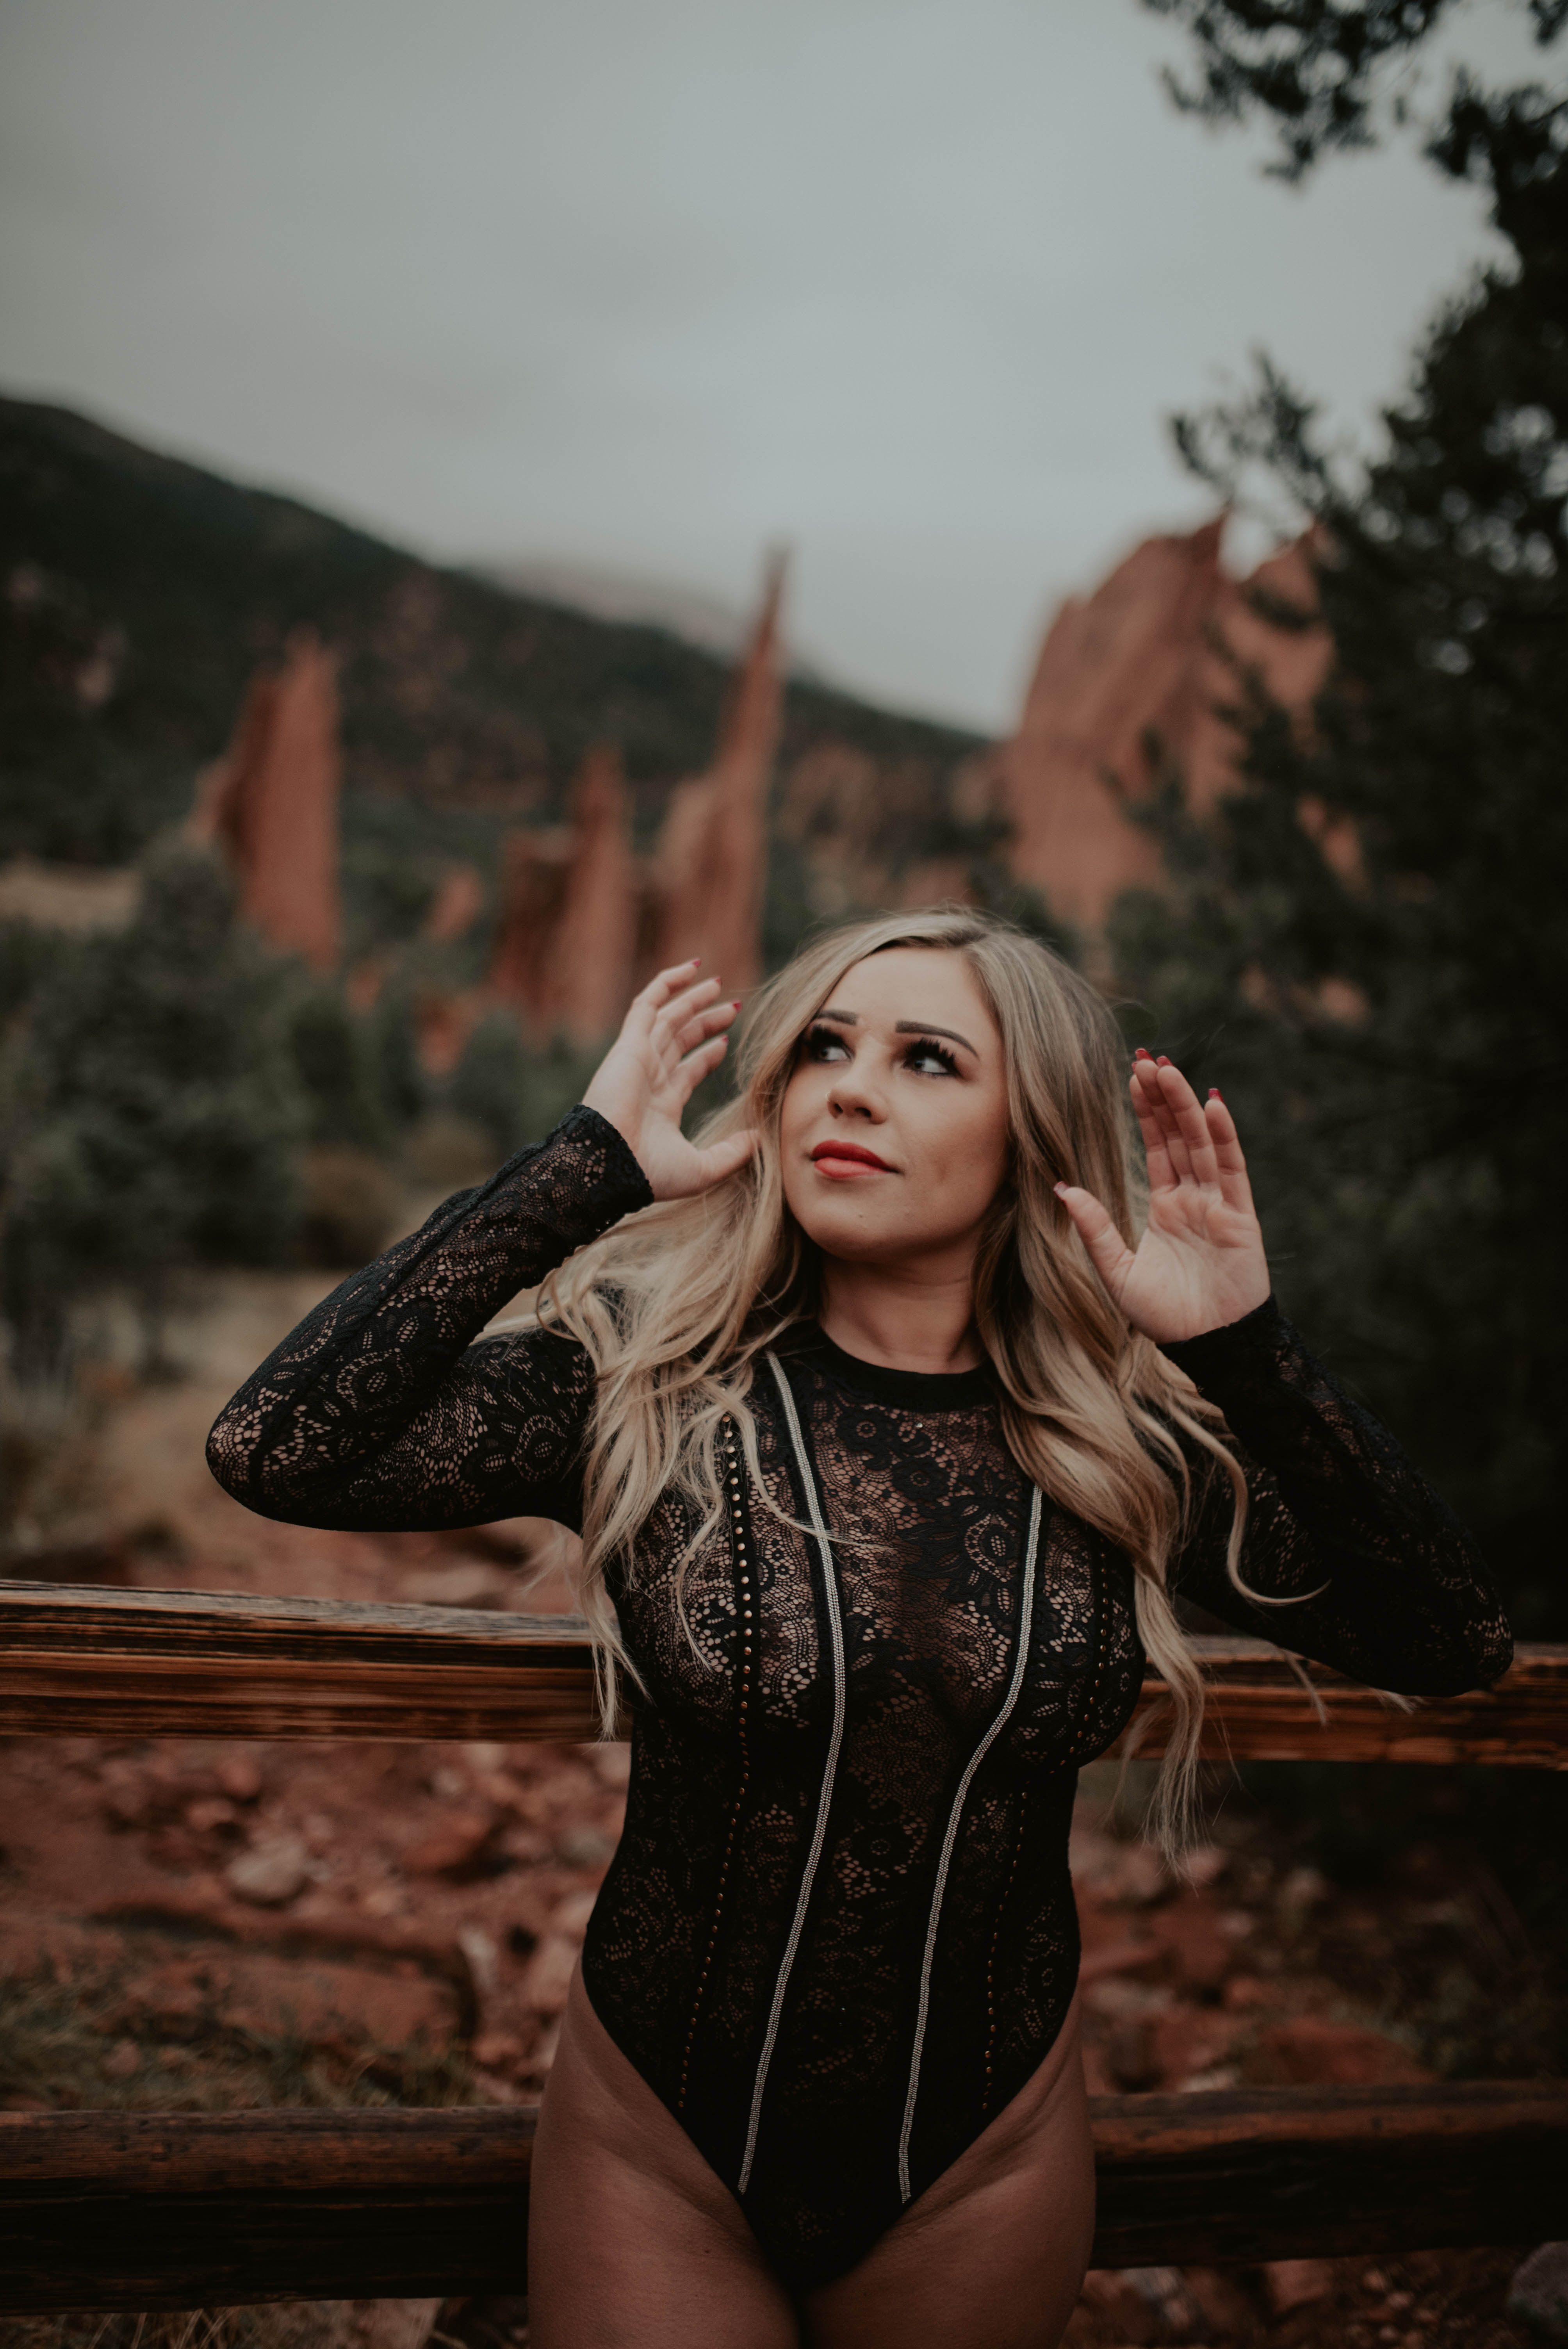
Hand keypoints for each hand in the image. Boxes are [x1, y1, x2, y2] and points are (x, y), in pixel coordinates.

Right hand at [581, 960, 758, 1202]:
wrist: (609, 1165)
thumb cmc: (648, 1172)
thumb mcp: (701, 1169)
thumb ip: (732, 1154)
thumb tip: (759, 1139)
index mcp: (662, 1105)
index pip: (687, 1070)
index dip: (707, 1055)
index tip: (726, 1042)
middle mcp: (649, 1078)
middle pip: (680, 1039)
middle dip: (705, 1021)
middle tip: (732, 1006)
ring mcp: (638, 1059)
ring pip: (668, 1018)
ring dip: (693, 999)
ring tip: (718, 984)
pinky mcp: (629, 1045)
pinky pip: (647, 1004)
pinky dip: (667, 984)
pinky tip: (692, 970)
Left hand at [1053, 1053, 1269, 1345]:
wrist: (1206, 1346)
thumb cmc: (1163, 1317)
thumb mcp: (1116, 1271)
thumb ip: (1094, 1228)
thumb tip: (1061, 1188)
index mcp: (1166, 1208)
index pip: (1156, 1147)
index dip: (1146, 1111)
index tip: (1132, 1074)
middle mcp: (1193, 1199)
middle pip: (1178, 1136)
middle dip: (1164, 1097)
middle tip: (1147, 1057)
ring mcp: (1219, 1205)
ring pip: (1201, 1144)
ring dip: (1185, 1106)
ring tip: (1168, 1069)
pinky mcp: (1240, 1217)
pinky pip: (1231, 1170)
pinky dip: (1222, 1137)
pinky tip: (1211, 1105)